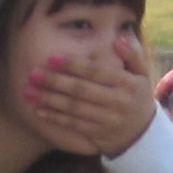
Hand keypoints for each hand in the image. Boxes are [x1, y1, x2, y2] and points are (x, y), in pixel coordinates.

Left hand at [21, 33, 159, 159]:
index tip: (52, 59)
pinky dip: (55, 118)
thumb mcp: (142, 74)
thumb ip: (132, 54)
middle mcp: (117, 102)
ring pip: (74, 108)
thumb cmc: (136, 96)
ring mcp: (107, 120)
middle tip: (33, 74)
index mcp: (127, 83)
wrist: (142, 133)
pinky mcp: (98, 134)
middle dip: (55, 82)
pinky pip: (74, 125)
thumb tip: (118, 38)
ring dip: (50, 100)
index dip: (73, 65)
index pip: (96, 72)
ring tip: (29, 92)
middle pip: (81, 90)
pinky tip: (39, 110)